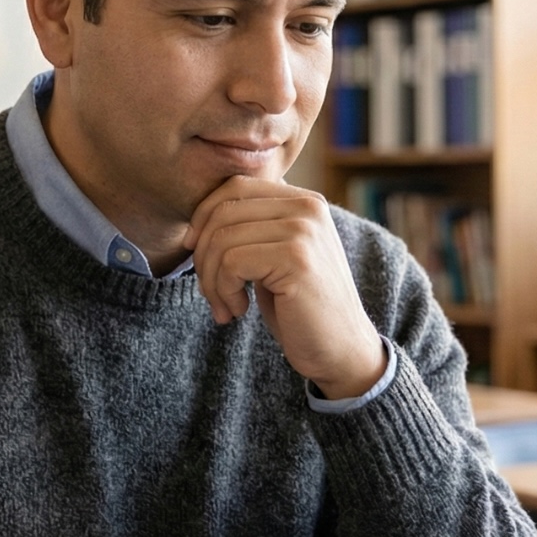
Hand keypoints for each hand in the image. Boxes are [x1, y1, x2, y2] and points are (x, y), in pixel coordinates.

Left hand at [183, 176, 386, 399]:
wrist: (340, 350)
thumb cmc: (298, 308)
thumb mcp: (272, 258)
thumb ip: (251, 229)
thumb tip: (199, 216)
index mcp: (303, 200)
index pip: (235, 186)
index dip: (203, 217)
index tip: (195, 251)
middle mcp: (308, 207)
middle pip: (224, 211)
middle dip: (202, 255)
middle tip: (210, 291)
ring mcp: (304, 230)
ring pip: (222, 239)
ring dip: (211, 280)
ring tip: (225, 306)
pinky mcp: (297, 258)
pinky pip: (231, 263)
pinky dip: (224, 291)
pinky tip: (240, 310)